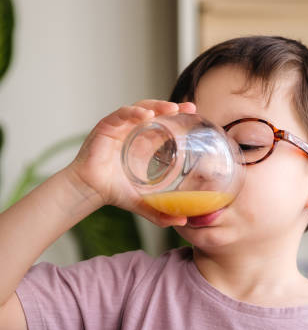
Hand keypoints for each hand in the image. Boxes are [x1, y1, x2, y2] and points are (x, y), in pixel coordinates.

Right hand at [66, 100, 195, 226]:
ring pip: (141, 109)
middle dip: (172, 107)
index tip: (195, 114)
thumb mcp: (142, 202)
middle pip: (155, 112)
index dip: (178, 117)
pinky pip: (121, 114)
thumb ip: (160, 212)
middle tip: (189, 108)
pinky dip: (134, 113)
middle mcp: (133, 132)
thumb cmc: (113, 191)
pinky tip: (146, 116)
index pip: (164, 124)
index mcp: (144, 143)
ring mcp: (120, 127)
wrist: (90, 190)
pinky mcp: (107, 126)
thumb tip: (183, 222)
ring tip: (171, 109)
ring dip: (156, 106)